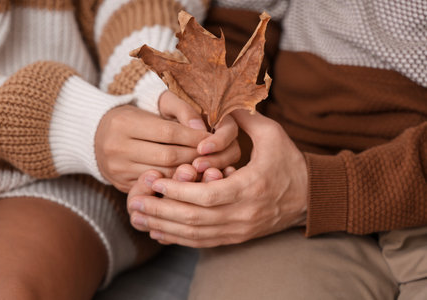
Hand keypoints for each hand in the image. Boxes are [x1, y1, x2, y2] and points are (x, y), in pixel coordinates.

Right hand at [95, 91, 239, 191]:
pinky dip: (174, 183)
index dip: (194, 136)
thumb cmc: (133, 117)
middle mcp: (117, 148)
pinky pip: (156, 188)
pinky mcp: (121, 185)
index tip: (211, 137)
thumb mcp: (152, 104)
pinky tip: (188, 178)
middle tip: (213, 155)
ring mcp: (118, 170)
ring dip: (188, 172)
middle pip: (168, 156)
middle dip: (195, 156)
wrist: (95, 136)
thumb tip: (201, 127)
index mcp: (123, 123)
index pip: (169, 132)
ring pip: (164, 175)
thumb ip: (180, 108)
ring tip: (205, 166)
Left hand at [127, 110, 307, 246]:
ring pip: (195, 235)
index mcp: (251, 187)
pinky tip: (160, 232)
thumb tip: (217, 105)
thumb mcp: (272, 134)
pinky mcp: (238, 237)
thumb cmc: (289, 162)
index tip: (154, 180)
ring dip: (165, 227)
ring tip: (139, 218)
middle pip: (194, 219)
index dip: (176, 190)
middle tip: (135, 202)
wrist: (310, 196)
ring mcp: (240, 230)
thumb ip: (243, 119)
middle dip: (161, 211)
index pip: (206, 196)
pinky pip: (203, 243)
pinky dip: (179, 239)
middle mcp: (244, 214)